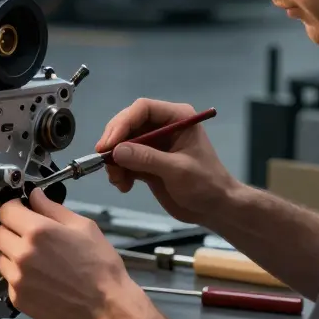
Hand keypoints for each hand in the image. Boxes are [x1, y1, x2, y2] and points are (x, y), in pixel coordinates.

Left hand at [0, 188, 140, 318]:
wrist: (105, 308)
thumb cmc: (100, 266)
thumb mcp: (84, 228)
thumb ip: (53, 209)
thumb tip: (35, 195)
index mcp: (38, 231)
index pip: (5, 210)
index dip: (13, 208)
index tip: (21, 211)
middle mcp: (22, 254)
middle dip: (10, 229)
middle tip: (27, 235)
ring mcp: (17, 278)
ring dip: (9, 253)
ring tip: (32, 258)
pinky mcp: (17, 298)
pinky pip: (7, 279)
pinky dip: (17, 276)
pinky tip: (38, 278)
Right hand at [96, 98, 238, 224]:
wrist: (215, 208)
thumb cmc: (206, 184)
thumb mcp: (178, 170)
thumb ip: (147, 159)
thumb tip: (117, 151)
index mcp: (177, 118)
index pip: (143, 109)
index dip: (123, 123)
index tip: (109, 144)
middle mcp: (163, 127)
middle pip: (128, 124)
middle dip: (114, 143)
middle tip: (104, 160)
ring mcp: (153, 144)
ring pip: (122, 143)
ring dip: (114, 161)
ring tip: (118, 180)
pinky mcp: (146, 162)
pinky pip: (124, 160)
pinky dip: (119, 172)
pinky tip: (124, 186)